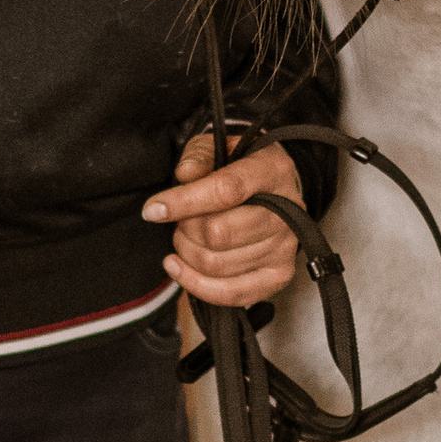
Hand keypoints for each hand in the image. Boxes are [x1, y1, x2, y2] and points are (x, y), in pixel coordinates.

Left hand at [143, 130, 304, 313]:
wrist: (274, 191)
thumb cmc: (241, 169)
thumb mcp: (220, 148)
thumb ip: (200, 156)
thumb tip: (185, 175)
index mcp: (272, 171)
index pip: (226, 191)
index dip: (184, 202)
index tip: (153, 210)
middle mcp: (287, 211)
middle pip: (219, 233)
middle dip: (185, 229)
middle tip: (179, 221)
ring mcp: (285, 247)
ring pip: (217, 264)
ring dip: (187, 253)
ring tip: (184, 238)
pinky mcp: (279, 275)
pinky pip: (230, 293)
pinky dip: (195, 284)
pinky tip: (179, 267)